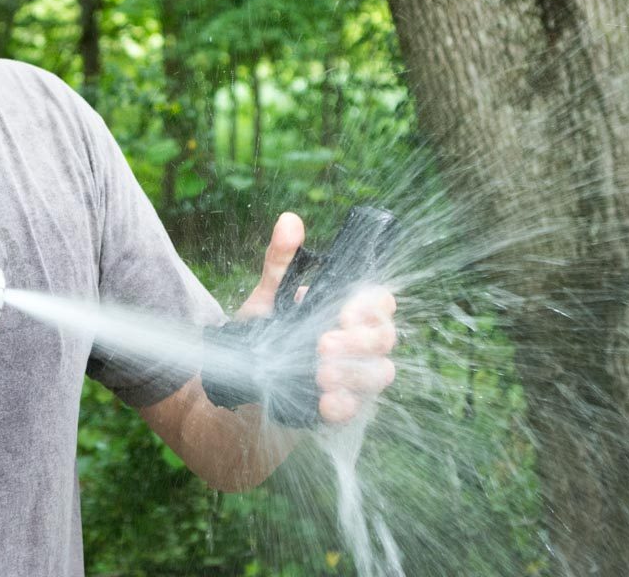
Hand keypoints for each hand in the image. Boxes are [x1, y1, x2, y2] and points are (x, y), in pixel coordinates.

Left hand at [242, 212, 396, 423]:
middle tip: (323, 344)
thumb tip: (289, 220)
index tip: (343, 312)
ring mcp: (357, 374)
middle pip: (384, 338)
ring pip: (378, 373)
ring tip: (320, 373)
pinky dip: (343, 405)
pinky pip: (356, 408)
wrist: (244, 372)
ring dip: (353, 374)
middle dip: (358, 342)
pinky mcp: (344, 405)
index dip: (370, 307)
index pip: (381, 302)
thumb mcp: (270, 291)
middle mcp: (362, 340)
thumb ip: (281, 259)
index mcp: (352, 307)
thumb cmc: (270, 324)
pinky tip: (324, 402)